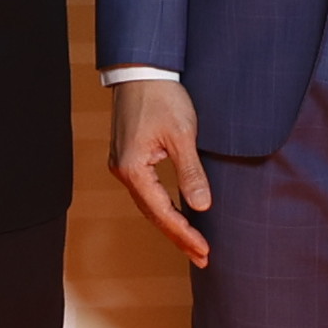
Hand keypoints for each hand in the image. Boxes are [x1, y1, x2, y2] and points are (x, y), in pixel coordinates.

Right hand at [108, 75, 214, 269]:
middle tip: (203, 257)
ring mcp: (123, 165)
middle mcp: (123, 171)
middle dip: (178, 237)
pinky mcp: (129, 157)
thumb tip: (202, 206)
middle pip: (153, 215)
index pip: (162, 212)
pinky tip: (179, 215)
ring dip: (172, 225)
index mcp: (133, 168)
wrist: (141, 70)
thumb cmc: (161, 96)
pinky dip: (164, 208)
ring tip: (194, 244)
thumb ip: (190, 173)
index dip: (184, 234)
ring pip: (149, 205)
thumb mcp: (182, 134)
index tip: (204, 250)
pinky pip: (147, 193)